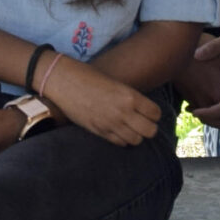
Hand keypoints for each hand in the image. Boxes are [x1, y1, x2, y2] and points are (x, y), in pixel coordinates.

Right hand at [39, 55, 160, 147]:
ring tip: (131, 127)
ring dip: (136, 134)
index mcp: (130, 96)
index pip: (156, 113)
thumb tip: (143, 110)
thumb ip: (130, 98)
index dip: (154, 113)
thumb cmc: (89, 77)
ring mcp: (111, 124)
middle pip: (151, 131)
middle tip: (143, 121)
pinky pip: (120, 143)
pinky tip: (118, 130)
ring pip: (137, 140)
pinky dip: (122, 139)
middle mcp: (123, 112)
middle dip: (149, 127)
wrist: (64, 82)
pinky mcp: (99, 131)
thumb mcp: (116, 83)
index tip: (149, 111)